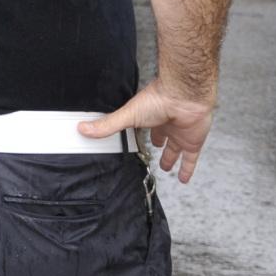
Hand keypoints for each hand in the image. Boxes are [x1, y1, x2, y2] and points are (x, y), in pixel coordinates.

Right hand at [77, 77, 214, 182]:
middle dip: (159, 145)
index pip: (144, 128)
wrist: (185, 96)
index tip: (136, 141)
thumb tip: (83, 128)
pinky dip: (188, 169)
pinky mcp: (192, 142)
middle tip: (155, 152)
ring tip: (167, 167)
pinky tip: (184, 179)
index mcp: (150, 116)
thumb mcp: (128, 115)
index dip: (141, 135)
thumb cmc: (158, 99)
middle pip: (162, 138)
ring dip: (171, 158)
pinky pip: (191, 159)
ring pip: (176, 150)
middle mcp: (166, 125)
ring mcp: (180, 134)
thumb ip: (108, 125)